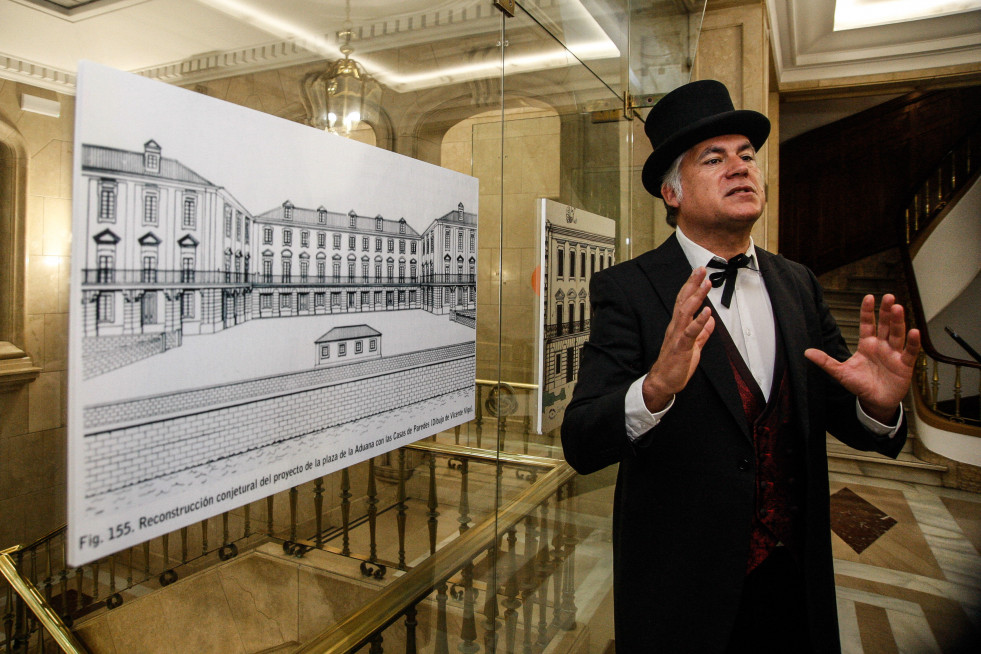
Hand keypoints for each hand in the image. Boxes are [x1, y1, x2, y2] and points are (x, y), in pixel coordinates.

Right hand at [642, 267, 714, 411]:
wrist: (663, 382)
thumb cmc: (675, 365)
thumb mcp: (694, 346)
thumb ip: (702, 333)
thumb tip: (711, 319)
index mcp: (678, 326)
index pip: (684, 301)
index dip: (691, 286)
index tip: (699, 273)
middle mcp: (676, 327)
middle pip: (683, 301)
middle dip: (692, 284)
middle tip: (701, 269)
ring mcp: (677, 336)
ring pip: (686, 312)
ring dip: (696, 297)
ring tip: (706, 284)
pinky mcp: (681, 347)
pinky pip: (690, 332)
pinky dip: (699, 321)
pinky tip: (707, 312)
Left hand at [804, 294, 920, 423]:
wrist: (874, 401)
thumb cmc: (859, 385)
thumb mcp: (840, 373)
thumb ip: (825, 362)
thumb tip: (807, 352)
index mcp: (867, 344)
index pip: (867, 324)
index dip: (868, 311)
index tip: (869, 297)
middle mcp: (882, 346)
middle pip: (885, 325)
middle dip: (886, 311)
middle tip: (888, 297)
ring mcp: (894, 354)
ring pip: (897, 334)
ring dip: (898, 321)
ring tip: (897, 308)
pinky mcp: (904, 365)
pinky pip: (910, 352)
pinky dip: (913, 342)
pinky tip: (914, 331)